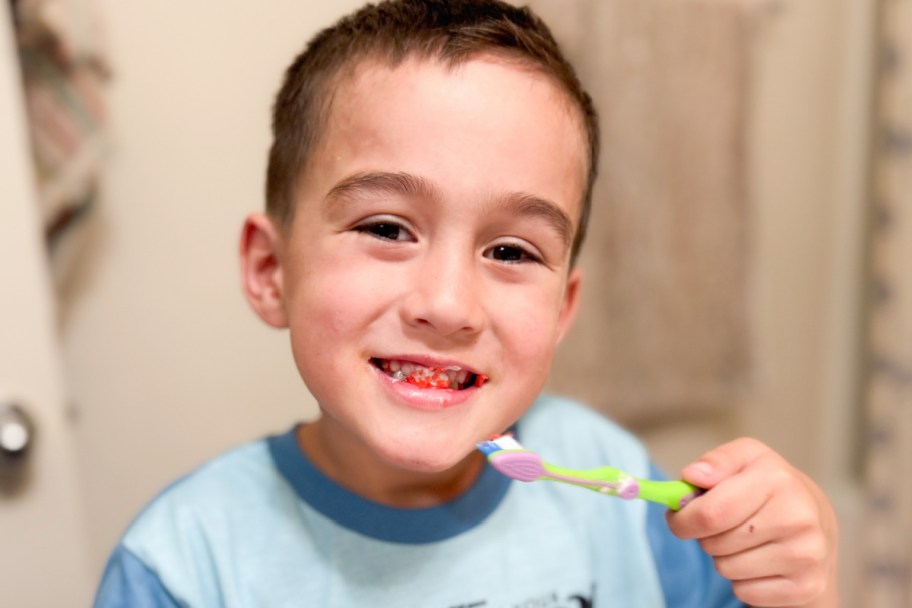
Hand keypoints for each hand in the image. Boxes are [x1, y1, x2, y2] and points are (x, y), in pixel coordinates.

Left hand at [666, 438, 838, 606]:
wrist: (818, 521)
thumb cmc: (769, 487)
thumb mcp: (745, 458)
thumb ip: (716, 462)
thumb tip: (691, 476)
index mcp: (777, 480)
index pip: (711, 512)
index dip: (683, 518)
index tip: (678, 517)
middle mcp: (797, 517)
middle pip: (715, 543)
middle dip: (705, 536)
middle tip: (720, 525)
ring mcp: (806, 555)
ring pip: (726, 569)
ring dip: (724, 558)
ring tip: (745, 540)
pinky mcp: (807, 586)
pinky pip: (745, 592)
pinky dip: (743, 580)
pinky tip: (760, 561)